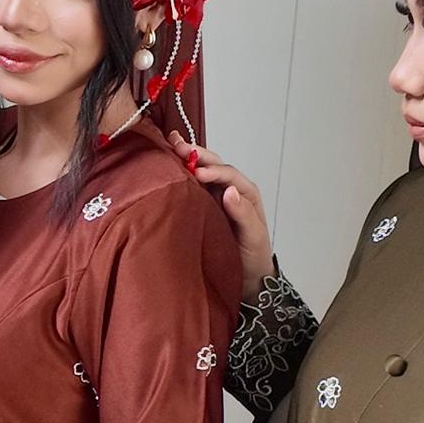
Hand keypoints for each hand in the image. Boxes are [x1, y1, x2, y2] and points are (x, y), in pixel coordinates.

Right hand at [170, 133, 273, 301]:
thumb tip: (229, 191)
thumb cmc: (253, 256)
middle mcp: (231, 190)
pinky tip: (169, 165)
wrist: (248, 277)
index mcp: (245, 194)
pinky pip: (193, 185)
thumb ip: (243, 214)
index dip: (214, 171)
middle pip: (214, 165)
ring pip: (202, 171)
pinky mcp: (204, 206)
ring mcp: (216, 197)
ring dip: (188, 158)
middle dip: (197, 154)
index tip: (199, 173)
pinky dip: (182, 173)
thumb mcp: (253, 236)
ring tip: (171, 145)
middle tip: (177, 145)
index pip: (228, 176)